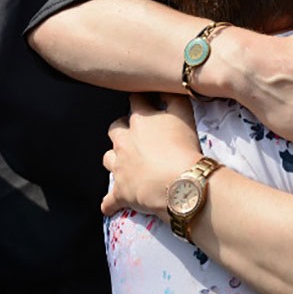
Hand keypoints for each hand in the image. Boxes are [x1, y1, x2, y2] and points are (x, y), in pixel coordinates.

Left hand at [101, 93, 202, 216]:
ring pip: (108, 160)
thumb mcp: (184, 115)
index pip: (135, 101)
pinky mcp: (120, 193)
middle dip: (122, 129)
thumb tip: (166, 87)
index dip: (141, 99)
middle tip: (136, 135)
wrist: (181, 184)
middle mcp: (124, 142)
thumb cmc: (185, 147)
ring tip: (127, 165)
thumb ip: (174, 97)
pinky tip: (111, 206)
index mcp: (140, 121)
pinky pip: (109, 201)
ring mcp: (119, 168)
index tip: (146, 99)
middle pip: (115, 129)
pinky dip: (110, 203)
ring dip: (115, 161)